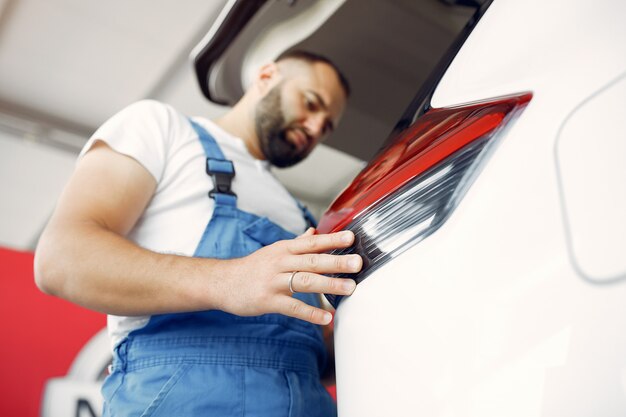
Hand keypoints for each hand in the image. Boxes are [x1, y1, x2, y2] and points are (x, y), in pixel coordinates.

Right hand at [218, 228, 360, 324]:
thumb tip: (313, 231)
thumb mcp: (274, 251)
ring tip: (350, 288)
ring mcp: (273, 282)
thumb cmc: (253, 267)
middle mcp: (280, 262)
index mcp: (284, 249)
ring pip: (305, 281)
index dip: (332, 240)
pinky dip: (311, 313)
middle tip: (358, 263)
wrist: (222, 282)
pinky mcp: (268, 301)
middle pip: (312, 260)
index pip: (312, 242)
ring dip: (329, 285)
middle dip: (336, 261)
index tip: (352, 237)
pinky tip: (327, 317)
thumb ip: (296, 243)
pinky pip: (292, 307)